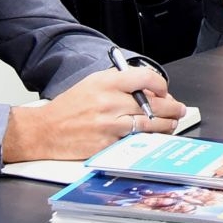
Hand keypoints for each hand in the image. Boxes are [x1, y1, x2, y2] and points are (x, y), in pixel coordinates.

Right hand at [2, 66, 184, 161]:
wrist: (43, 131)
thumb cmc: (68, 108)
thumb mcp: (92, 84)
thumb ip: (118, 83)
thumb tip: (147, 87)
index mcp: (106, 82)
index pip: (145, 77)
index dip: (161, 84)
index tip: (165, 90)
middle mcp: (110, 101)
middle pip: (153, 103)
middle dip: (172, 107)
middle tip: (179, 109)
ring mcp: (110, 124)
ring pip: (149, 124)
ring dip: (166, 124)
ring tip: (171, 123)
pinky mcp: (108, 144)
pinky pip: (135, 140)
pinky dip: (147, 139)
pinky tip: (153, 137)